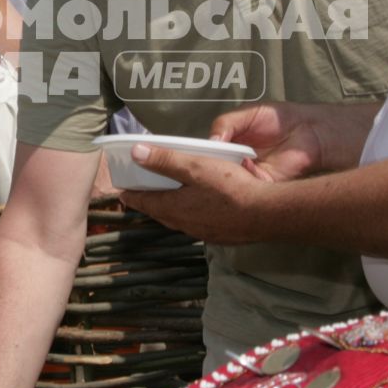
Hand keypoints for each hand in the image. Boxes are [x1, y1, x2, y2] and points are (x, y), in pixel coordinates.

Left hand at [118, 143, 279, 243]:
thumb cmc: (229, 188)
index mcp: (173, 208)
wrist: (265, 214)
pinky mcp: (219, 234)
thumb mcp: (195, 167)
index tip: (122, 193)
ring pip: (179, 219)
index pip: (144, 202)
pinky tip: (200, 207)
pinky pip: (197, 223)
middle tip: (143, 193)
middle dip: (150, 202)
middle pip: (160, 212)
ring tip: (169, 198)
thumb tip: (135, 153)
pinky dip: (190, 214)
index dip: (132, 196)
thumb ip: (165, 160)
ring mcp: (202, 232)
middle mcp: (184, 224)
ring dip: (170, 209)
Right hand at [210, 100, 382, 180]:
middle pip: (214, 170)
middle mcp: (237, 162)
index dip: (195, 155)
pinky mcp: (263, 183)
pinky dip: (241, 176)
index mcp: (230, 145)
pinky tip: (239, 165)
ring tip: (213, 164)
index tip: (182, 154)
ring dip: (221, 173)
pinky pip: (247, 185)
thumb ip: (225, 124)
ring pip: (228, 180)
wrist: (308, 129)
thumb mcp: (246, 114)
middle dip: (204, 168)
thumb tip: (211, 141)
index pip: (206, 154)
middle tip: (193, 163)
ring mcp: (249, 174)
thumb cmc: (280, 119)